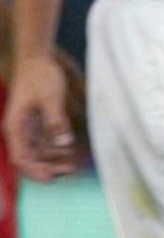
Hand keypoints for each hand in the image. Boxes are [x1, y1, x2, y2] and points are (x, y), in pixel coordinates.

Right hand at [7, 50, 85, 180]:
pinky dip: (56, 149)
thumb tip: (63, 142)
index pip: (21, 158)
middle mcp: (18, 130)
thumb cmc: (40, 76)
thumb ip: (56, 120)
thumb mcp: (51, 98)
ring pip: (38, 152)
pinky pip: (44, 142)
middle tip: (70, 170)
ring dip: (53, 160)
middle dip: (48, 168)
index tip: (53, 178)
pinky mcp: (36, 122)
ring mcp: (27, 127)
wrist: (36, 58)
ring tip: (74, 163)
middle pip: (29, 158)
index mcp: (15, 126)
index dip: (35, 171)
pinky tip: (71, 150)